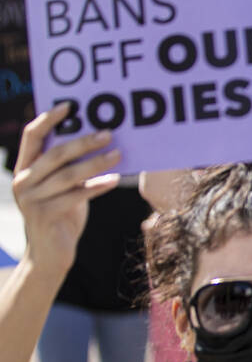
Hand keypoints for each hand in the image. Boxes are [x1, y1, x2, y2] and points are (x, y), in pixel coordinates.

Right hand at [13, 104, 119, 275]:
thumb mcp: (62, 187)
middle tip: (108, 133)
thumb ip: (68, 167)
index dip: (48, 119)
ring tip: (118, 154)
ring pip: (66, 175)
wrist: (50, 254)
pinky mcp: (45, 216)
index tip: (70, 106)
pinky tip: (114, 179)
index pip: (31, 136)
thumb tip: (99, 141)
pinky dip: (96, 187)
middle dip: (83, 142)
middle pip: (54, 154)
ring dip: (95, 163)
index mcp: (24, 168)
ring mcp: (31, 199)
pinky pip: (75, 196)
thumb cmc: (62, 214)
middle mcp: (23, 181)